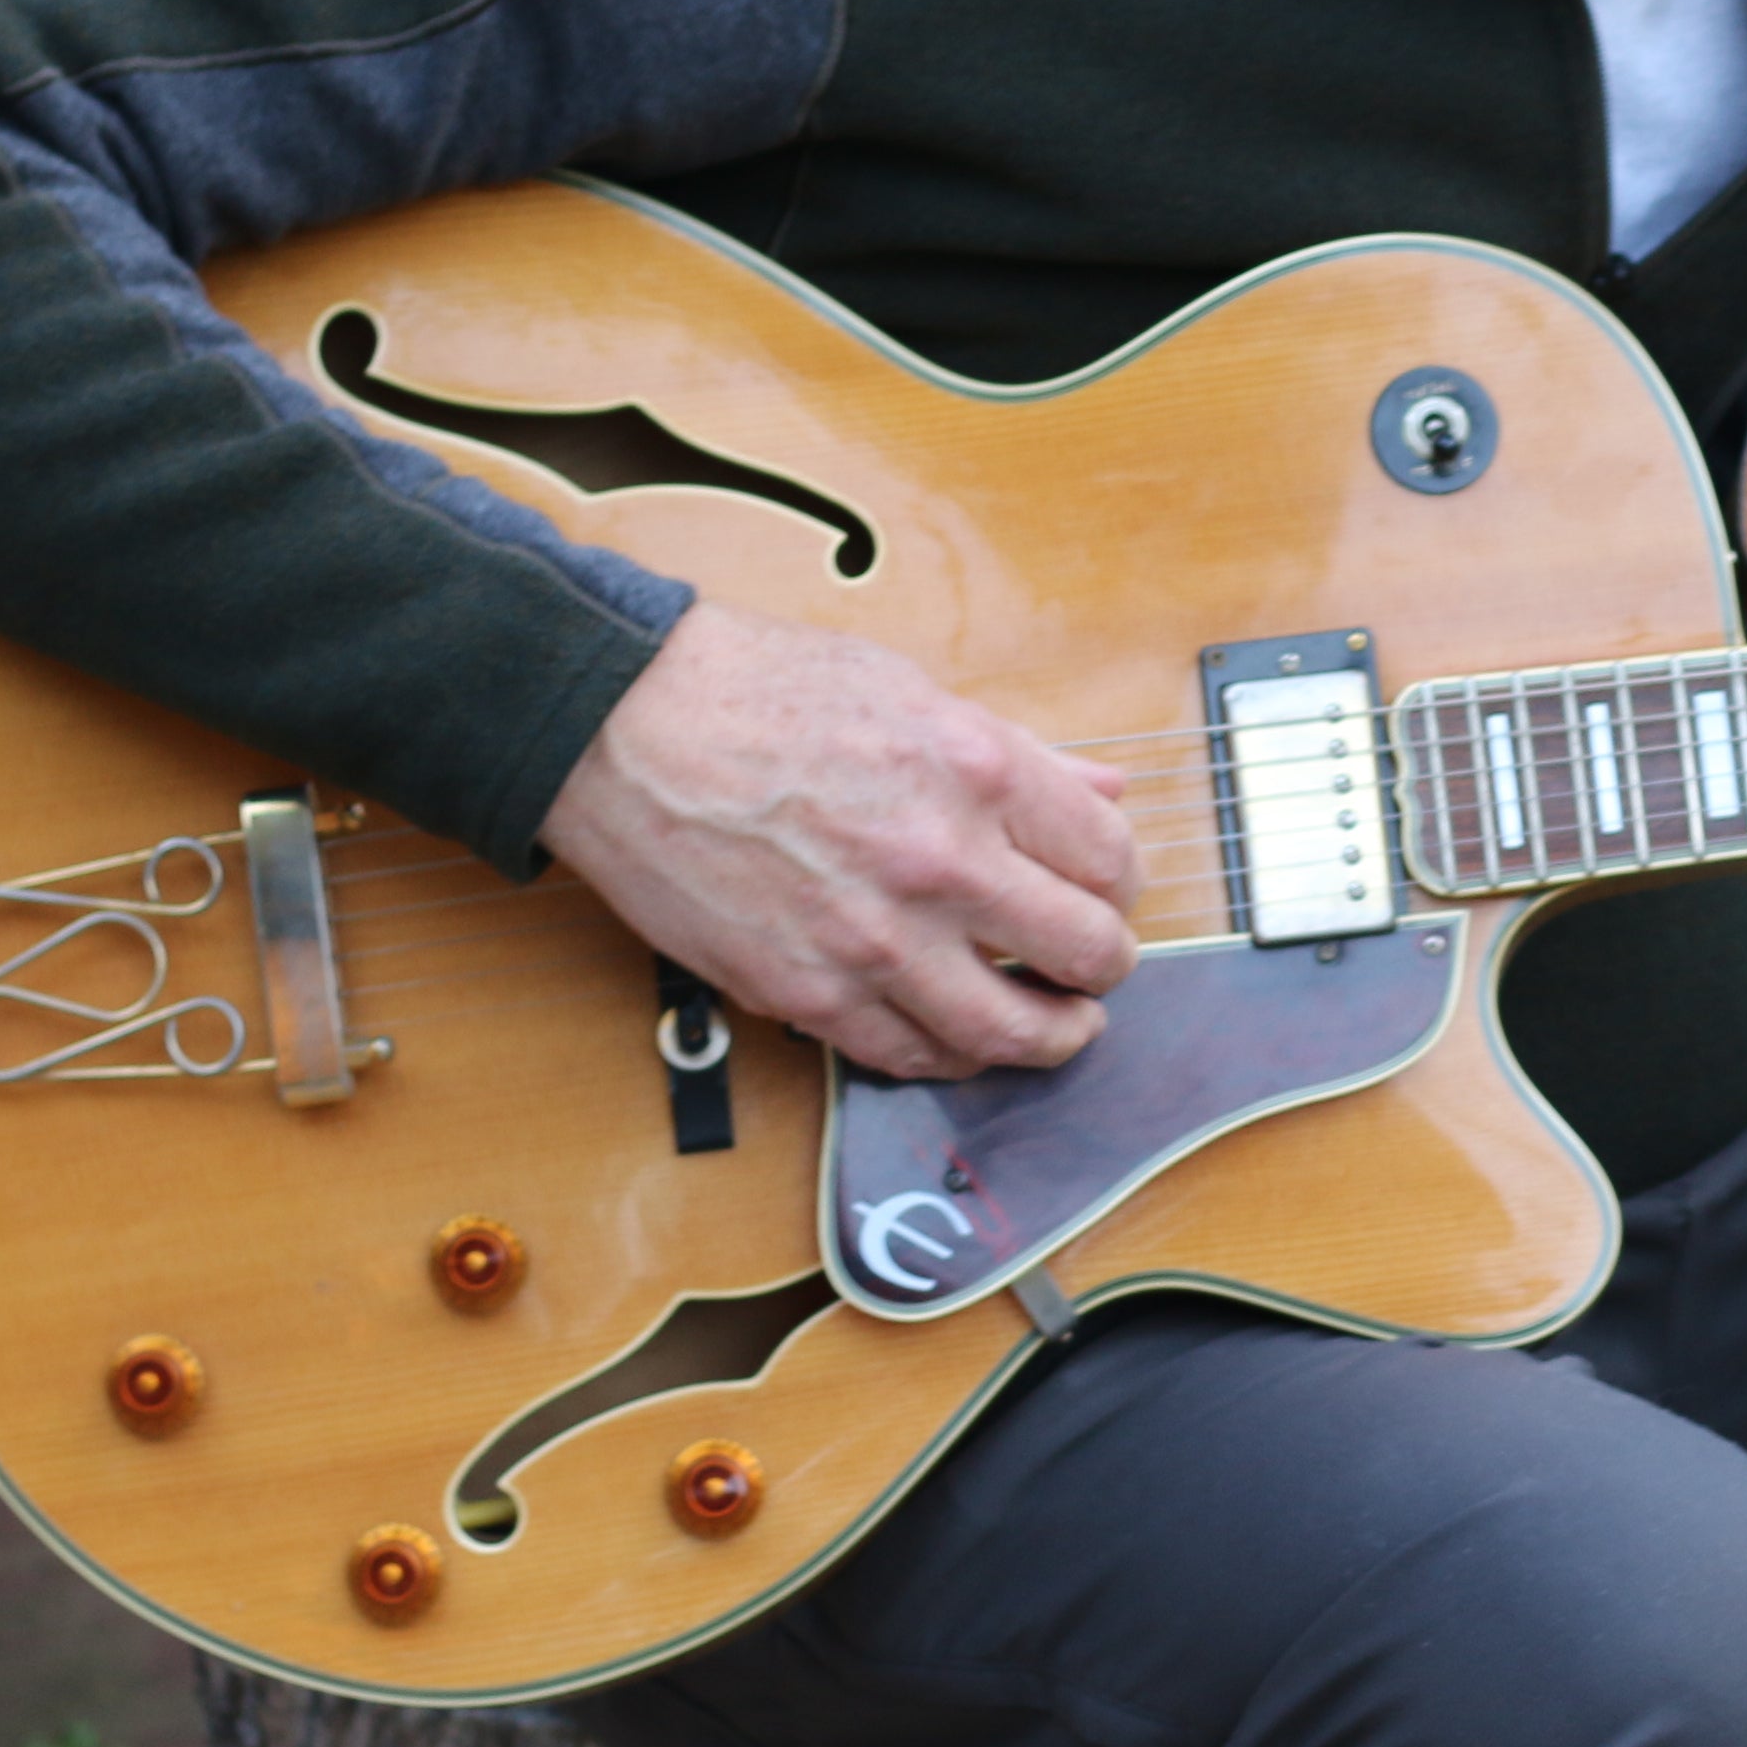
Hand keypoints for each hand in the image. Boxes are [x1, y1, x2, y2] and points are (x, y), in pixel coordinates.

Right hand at [539, 600, 1141, 1081]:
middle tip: (1097, 966)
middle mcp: (941, 860)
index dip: (1121, 882)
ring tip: (1061, 1027)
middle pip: (1087, 951)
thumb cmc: (759, 690)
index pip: (1109, 857)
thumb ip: (1019, 755)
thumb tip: (1102, 788)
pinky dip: (953, 1056)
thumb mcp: (911, 690)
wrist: (625, 727)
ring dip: (1054, 1036)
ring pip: (1011, 1029)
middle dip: (1105, 965)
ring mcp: (874, 937)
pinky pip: (910, 1053)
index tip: (1107, 890)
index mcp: (979, 769)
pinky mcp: (805, 990)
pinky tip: (964, 1039)